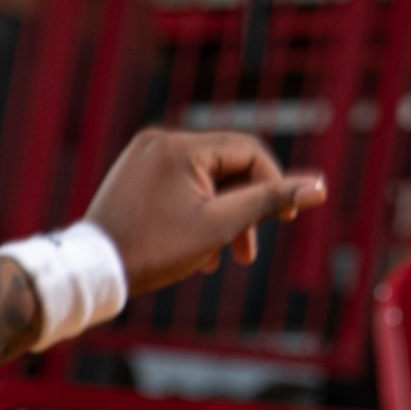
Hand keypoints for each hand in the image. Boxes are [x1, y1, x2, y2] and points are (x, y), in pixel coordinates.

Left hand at [83, 128, 327, 295]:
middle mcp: (159, 140)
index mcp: (180, 146)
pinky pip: (180, 184)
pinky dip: (197, 212)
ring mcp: (143, 156)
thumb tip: (319, 188)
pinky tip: (199, 249)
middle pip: (226, 167)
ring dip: (223, 215)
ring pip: (205, 179)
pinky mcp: (134, 173)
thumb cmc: (155, 248)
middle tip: (251, 249)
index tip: (284, 219)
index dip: (274, 184)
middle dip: (245, 208)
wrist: (91, 269)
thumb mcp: (222, 226)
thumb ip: (270, 201)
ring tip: (226, 258)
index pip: (248, 152)